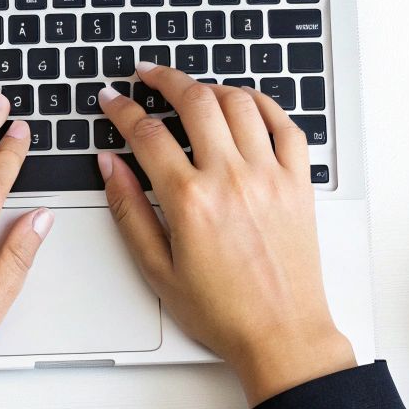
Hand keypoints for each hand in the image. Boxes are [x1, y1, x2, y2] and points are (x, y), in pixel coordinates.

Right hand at [98, 63, 353, 405]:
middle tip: (147, 75)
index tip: (113, 101)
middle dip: (164, 78)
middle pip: (195, 101)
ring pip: (239, 103)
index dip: (123, 110)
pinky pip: (285, 124)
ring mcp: (270, 176)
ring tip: (192, 90)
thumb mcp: (157, 268)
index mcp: (190, 200)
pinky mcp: (298, 182)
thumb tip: (110, 165)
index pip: (147, 134)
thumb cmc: (223, 311)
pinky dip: (263, 104)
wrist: (281, 334)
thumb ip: (128, 210)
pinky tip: (245, 103)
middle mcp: (232, 178)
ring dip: (210, 87)